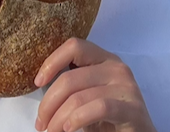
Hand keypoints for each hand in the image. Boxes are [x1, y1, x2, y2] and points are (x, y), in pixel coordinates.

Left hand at [34, 38, 156, 131]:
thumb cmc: (109, 118)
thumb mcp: (88, 95)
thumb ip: (73, 85)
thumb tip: (41, 84)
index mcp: (105, 59)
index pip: (75, 46)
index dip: (52, 61)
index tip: (38, 82)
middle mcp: (117, 68)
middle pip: (70, 78)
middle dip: (48, 103)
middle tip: (41, 123)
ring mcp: (126, 87)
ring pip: (78, 98)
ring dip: (58, 119)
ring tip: (52, 131)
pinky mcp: (132, 108)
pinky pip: (98, 108)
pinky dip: (77, 119)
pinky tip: (69, 129)